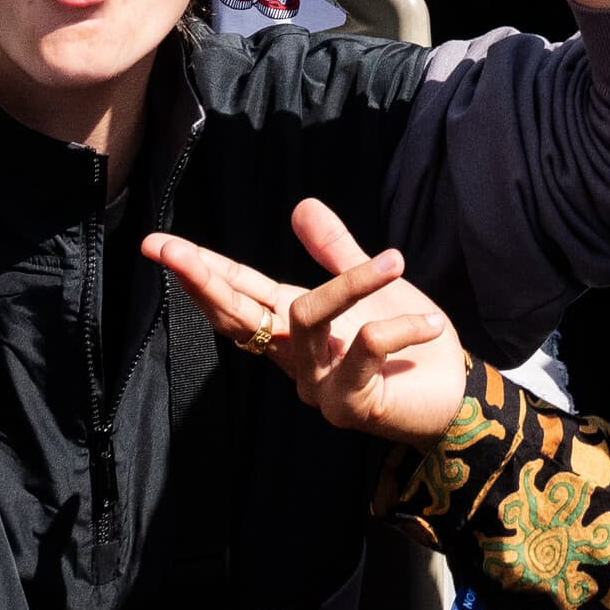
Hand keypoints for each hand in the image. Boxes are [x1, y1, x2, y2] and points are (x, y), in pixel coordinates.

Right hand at [149, 197, 472, 443]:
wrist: (452, 395)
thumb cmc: (409, 344)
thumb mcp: (371, 287)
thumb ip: (334, 252)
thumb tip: (300, 205)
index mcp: (293, 326)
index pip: (236, 294)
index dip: (197, 270)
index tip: (156, 243)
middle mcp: (294, 358)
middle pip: (237, 315)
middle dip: (202, 279)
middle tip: (167, 248)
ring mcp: (317, 385)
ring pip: (306, 318)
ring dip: (351, 283)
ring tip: (396, 260)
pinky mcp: (351, 405)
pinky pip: (365, 348)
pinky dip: (399, 326)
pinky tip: (429, 324)